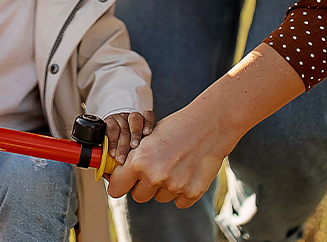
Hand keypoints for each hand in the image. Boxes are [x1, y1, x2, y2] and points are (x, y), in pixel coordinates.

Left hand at [104, 105, 231, 207]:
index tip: (123, 181)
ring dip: (163, 186)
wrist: (210, 124)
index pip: (116, 188)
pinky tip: (187, 172)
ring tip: (175, 165)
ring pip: (160, 197)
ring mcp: (174, 186)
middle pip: (138, 196)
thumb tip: (119, 175)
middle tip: (155, 168)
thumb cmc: (177, 127)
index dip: (119, 184)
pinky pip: (179, 201)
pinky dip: (181, 191)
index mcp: (139, 161)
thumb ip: (133, 158)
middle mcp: (155, 176)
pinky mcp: (192, 192)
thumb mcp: (148, 137)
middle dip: (143, 185)